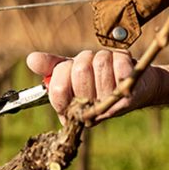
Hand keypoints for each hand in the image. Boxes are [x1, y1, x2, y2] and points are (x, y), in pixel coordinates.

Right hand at [26, 49, 162, 121]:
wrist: (137, 85)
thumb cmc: (100, 78)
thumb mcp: (73, 72)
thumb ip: (52, 67)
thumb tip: (31, 60)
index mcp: (71, 110)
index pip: (57, 89)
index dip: (63, 73)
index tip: (69, 69)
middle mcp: (89, 112)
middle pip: (79, 72)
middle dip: (85, 59)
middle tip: (91, 64)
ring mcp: (109, 105)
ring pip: (99, 62)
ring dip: (102, 57)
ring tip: (107, 65)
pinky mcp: (128, 95)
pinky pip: (118, 62)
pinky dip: (119, 57)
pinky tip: (122, 65)